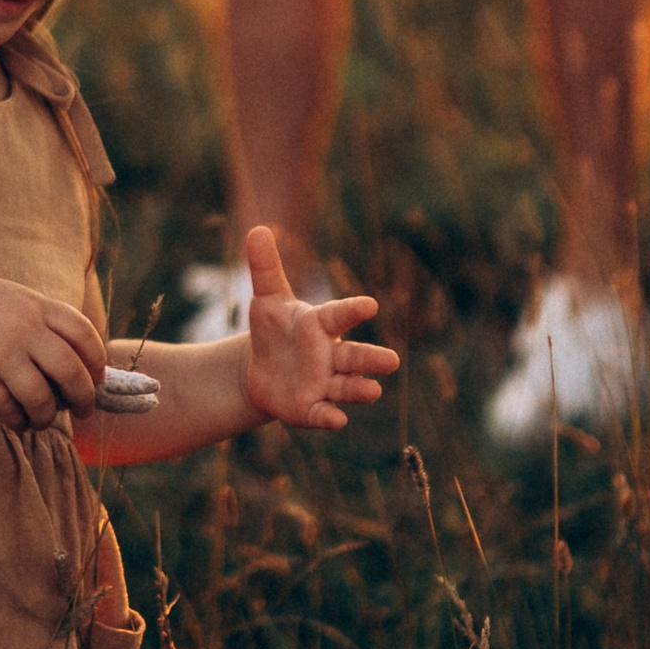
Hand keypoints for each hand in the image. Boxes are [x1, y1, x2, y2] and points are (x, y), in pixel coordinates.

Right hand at [0, 267, 106, 429]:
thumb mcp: (9, 298)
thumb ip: (38, 323)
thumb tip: (71, 367)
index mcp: (35, 306)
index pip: (84, 335)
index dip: (97, 362)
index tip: (97, 379)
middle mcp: (22, 327)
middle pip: (71, 372)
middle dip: (83, 398)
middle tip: (82, 411)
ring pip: (41, 398)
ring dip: (45, 416)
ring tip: (39, 420)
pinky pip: (7, 409)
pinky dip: (17, 421)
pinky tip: (14, 421)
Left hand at [242, 224, 397, 432]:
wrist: (262, 369)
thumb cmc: (273, 330)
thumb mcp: (266, 299)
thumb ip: (265, 268)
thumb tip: (256, 228)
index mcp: (321, 325)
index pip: (339, 315)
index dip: (353, 311)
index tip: (370, 305)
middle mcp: (331, 355)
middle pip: (356, 356)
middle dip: (373, 359)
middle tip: (393, 361)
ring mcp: (324, 383)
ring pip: (348, 386)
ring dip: (361, 388)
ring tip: (374, 390)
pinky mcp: (312, 409)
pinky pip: (323, 413)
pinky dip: (330, 416)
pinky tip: (337, 419)